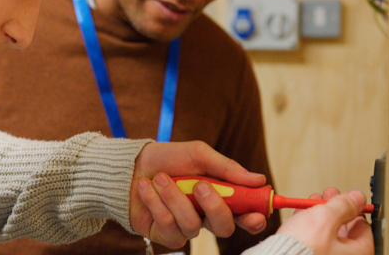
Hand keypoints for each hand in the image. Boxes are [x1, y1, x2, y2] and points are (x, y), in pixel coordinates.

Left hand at [130, 141, 268, 248]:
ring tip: (160, 178)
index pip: (244, 214)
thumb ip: (227, 168)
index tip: (257, 214)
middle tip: (201, 185)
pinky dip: (156, 202)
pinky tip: (146, 188)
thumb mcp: (198, 154)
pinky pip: (168, 226)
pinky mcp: (164, 234)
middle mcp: (205, 216)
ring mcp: (184, 227)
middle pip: (224, 228)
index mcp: (220, 197)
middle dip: (215, 207)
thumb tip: (259, 179)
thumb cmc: (168, 159)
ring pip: (192, 225)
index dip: (254, 218)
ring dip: (175, 198)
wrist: (130, 164)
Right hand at [277, 188, 373, 254]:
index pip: (364, 228)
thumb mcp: (324, 218)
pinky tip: (302, 213)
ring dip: (320, 214)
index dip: (354, 208)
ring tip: (313, 200)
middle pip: (345, 229)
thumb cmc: (303, 251)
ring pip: (328, 233)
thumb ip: (343, 205)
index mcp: (358, 254)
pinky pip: (314, 240)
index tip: (347, 197)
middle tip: (328, 196)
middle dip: (335, 208)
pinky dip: (309, 226)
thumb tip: (357, 198)